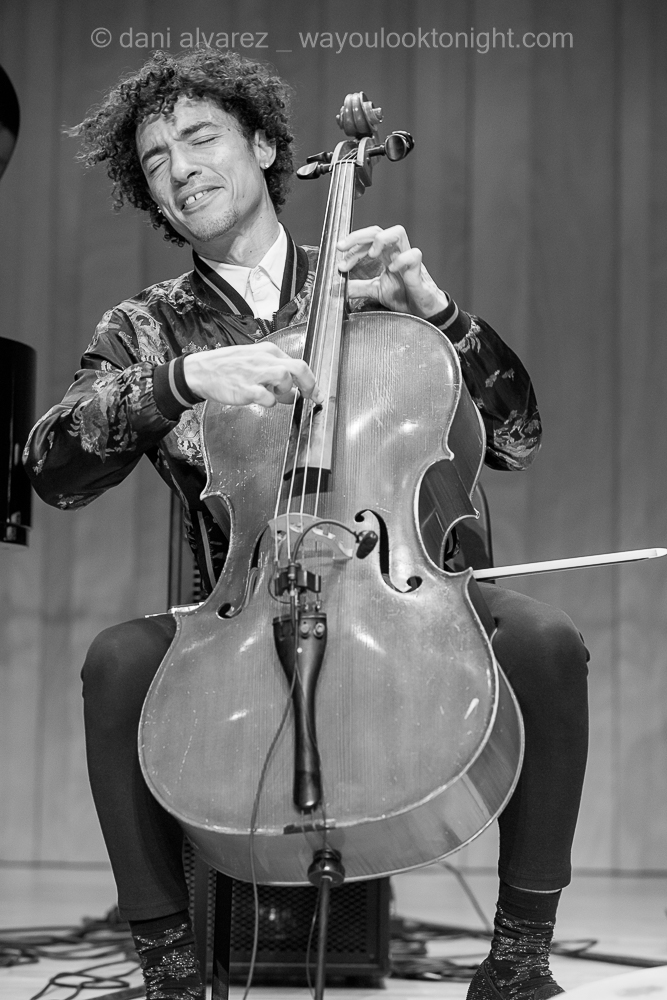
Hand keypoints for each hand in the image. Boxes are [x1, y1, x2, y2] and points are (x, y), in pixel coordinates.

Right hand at [183, 342, 324, 407]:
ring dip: (286, 391)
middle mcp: (264, 359)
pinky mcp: (245, 388)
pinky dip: (269, 401)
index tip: (317, 394)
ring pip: (285, 377)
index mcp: (268, 352)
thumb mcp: (254, 362)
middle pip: (298, 368)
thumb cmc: (228, 367)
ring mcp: (254, 373)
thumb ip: (274, 374)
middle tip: (311, 398)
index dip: (312, 381)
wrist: (201, 370)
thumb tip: (294, 391)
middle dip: (310, 385)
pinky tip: (262, 400)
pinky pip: (266, 396)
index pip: (299, 363)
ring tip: (276, 396)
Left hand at [337, 225, 448, 318]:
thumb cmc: (405, 297)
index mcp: (386, 255)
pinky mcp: (419, 270)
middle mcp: (396, 253)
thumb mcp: (376, 291)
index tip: (340, 260)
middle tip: (342, 247)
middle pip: (378, 230)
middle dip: (358, 236)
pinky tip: (392, 269)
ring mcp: (408, 259)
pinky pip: (413, 255)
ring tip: (370, 254)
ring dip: (381, 239)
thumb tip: (340, 286)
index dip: (352, 247)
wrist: (423, 312)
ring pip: (398, 232)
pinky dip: (401, 259)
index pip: (367, 241)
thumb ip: (358, 287)